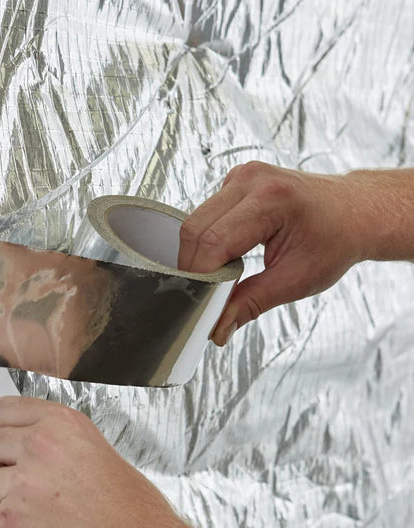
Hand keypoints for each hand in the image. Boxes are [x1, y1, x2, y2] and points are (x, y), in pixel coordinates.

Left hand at [0, 396, 181, 527]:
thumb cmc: (136, 516)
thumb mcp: (100, 454)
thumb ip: (59, 447)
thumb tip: (24, 455)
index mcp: (62, 424)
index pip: (1, 411)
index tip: (2, 448)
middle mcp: (38, 445)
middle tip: (11, 488)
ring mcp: (21, 484)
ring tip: (22, 519)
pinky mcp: (8, 524)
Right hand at [179, 161, 413, 344]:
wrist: (356, 211)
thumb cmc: (336, 241)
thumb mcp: (296, 280)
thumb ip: (250, 303)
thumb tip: (217, 329)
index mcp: (271, 200)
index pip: (213, 243)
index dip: (202, 279)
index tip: (203, 307)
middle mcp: (251, 179)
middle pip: (195, 230)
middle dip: (194, 269)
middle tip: (204, 298)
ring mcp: (241, 175)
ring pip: (194, 222)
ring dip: (198, 256)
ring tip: (218, 279)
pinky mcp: (236, 181)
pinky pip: (205, 215)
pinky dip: (207, 242)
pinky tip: (224, 258)